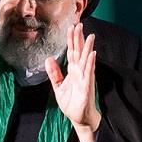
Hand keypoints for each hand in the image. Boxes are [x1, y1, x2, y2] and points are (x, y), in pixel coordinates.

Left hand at [46, 23, 100, 141]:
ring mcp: (84, 78)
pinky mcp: (87, 86)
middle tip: (79, 24)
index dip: (71, 40)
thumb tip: (49, 59)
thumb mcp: (58, 86)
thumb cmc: (71, 102)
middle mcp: (80, 72)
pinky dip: (90, 62)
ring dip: (88, 47)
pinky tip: (92, 53)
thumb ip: (54, 73)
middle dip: (78, 38)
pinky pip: (89, 72)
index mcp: (72, 71)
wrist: (78, 118)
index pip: (72, 52)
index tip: (71, 27)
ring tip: (90, 35)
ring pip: (86, 59)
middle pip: (79, 52)